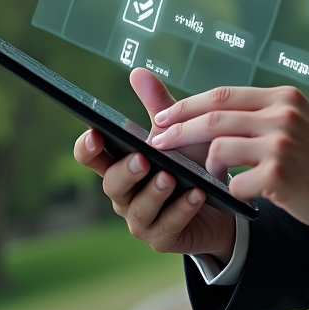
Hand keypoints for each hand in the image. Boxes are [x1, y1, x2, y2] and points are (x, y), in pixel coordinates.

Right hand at [73, 68, 236, 260]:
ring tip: (170, 177)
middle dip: (126, 171)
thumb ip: (158, 105)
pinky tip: (197, 194)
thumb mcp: (177, 132)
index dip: (88, 147)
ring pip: (138, 208)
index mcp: (120, 163)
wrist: (220, 202)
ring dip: (155, 192)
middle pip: (112, 183)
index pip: (92, 156)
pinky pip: (168, 225)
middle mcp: (124, 193)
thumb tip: (138, 71)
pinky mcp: (162, 237)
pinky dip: (182, 208)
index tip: (95, 134)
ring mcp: (141, 218)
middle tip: (142, 160)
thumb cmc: (191, 162)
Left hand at [150, 85, 308, 250]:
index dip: (188, 105)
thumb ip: (267, 114)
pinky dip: (232, 192)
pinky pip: (236, 185)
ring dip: (206, 166)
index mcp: (283, 97)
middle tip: (156, 141)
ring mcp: (280, 143)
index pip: (223, 94)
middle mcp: (281, 114)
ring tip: (204, 177)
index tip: (163, 116)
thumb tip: (219, 115)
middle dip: (178, 129)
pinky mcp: (280, 175)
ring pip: (219, 149)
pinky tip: (241, 197)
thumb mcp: (302, 122)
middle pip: (213, 116)